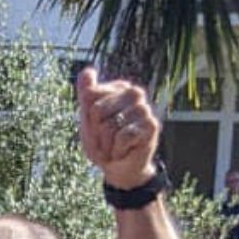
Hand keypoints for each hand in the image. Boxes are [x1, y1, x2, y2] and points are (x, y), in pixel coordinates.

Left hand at [76, 67, 159, 190]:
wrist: (118, 168)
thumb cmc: (103, 141)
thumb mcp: (88, 119)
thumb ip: (86, 94)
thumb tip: (87, 70)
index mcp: (118, 88)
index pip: (89, 96)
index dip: (87, 118)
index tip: (96, 126)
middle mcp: (134, 93)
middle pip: (97, 111)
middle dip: (95, 132)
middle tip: (105, 140)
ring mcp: (144, 108)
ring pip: (109, 126)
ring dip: (106, 144)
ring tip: (114, 146)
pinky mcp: (152, 125)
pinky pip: (123, 136)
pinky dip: (118, 150)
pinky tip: (125, 151)